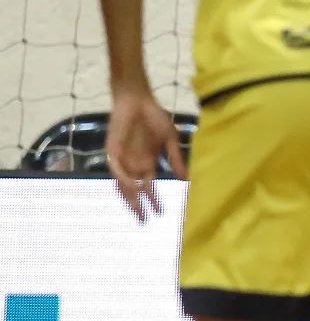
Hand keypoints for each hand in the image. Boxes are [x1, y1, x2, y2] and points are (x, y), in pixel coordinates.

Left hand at [106, 88, 185, 222]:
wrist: (138, 99)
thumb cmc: (155, 116)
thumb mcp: (170, 140)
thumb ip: (176, 159)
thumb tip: (186, 178)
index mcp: (147, 162)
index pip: (150, 186)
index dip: (154, 200)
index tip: (161, 213)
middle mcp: (134, 163)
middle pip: (135, 190)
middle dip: (138, 205)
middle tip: (143, 221)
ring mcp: (123, 158)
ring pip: (123, 183)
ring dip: (129, 197)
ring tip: (137, 210)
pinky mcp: (113, 150)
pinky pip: (116, 168)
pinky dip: (122, 179)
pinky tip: (131, 187)